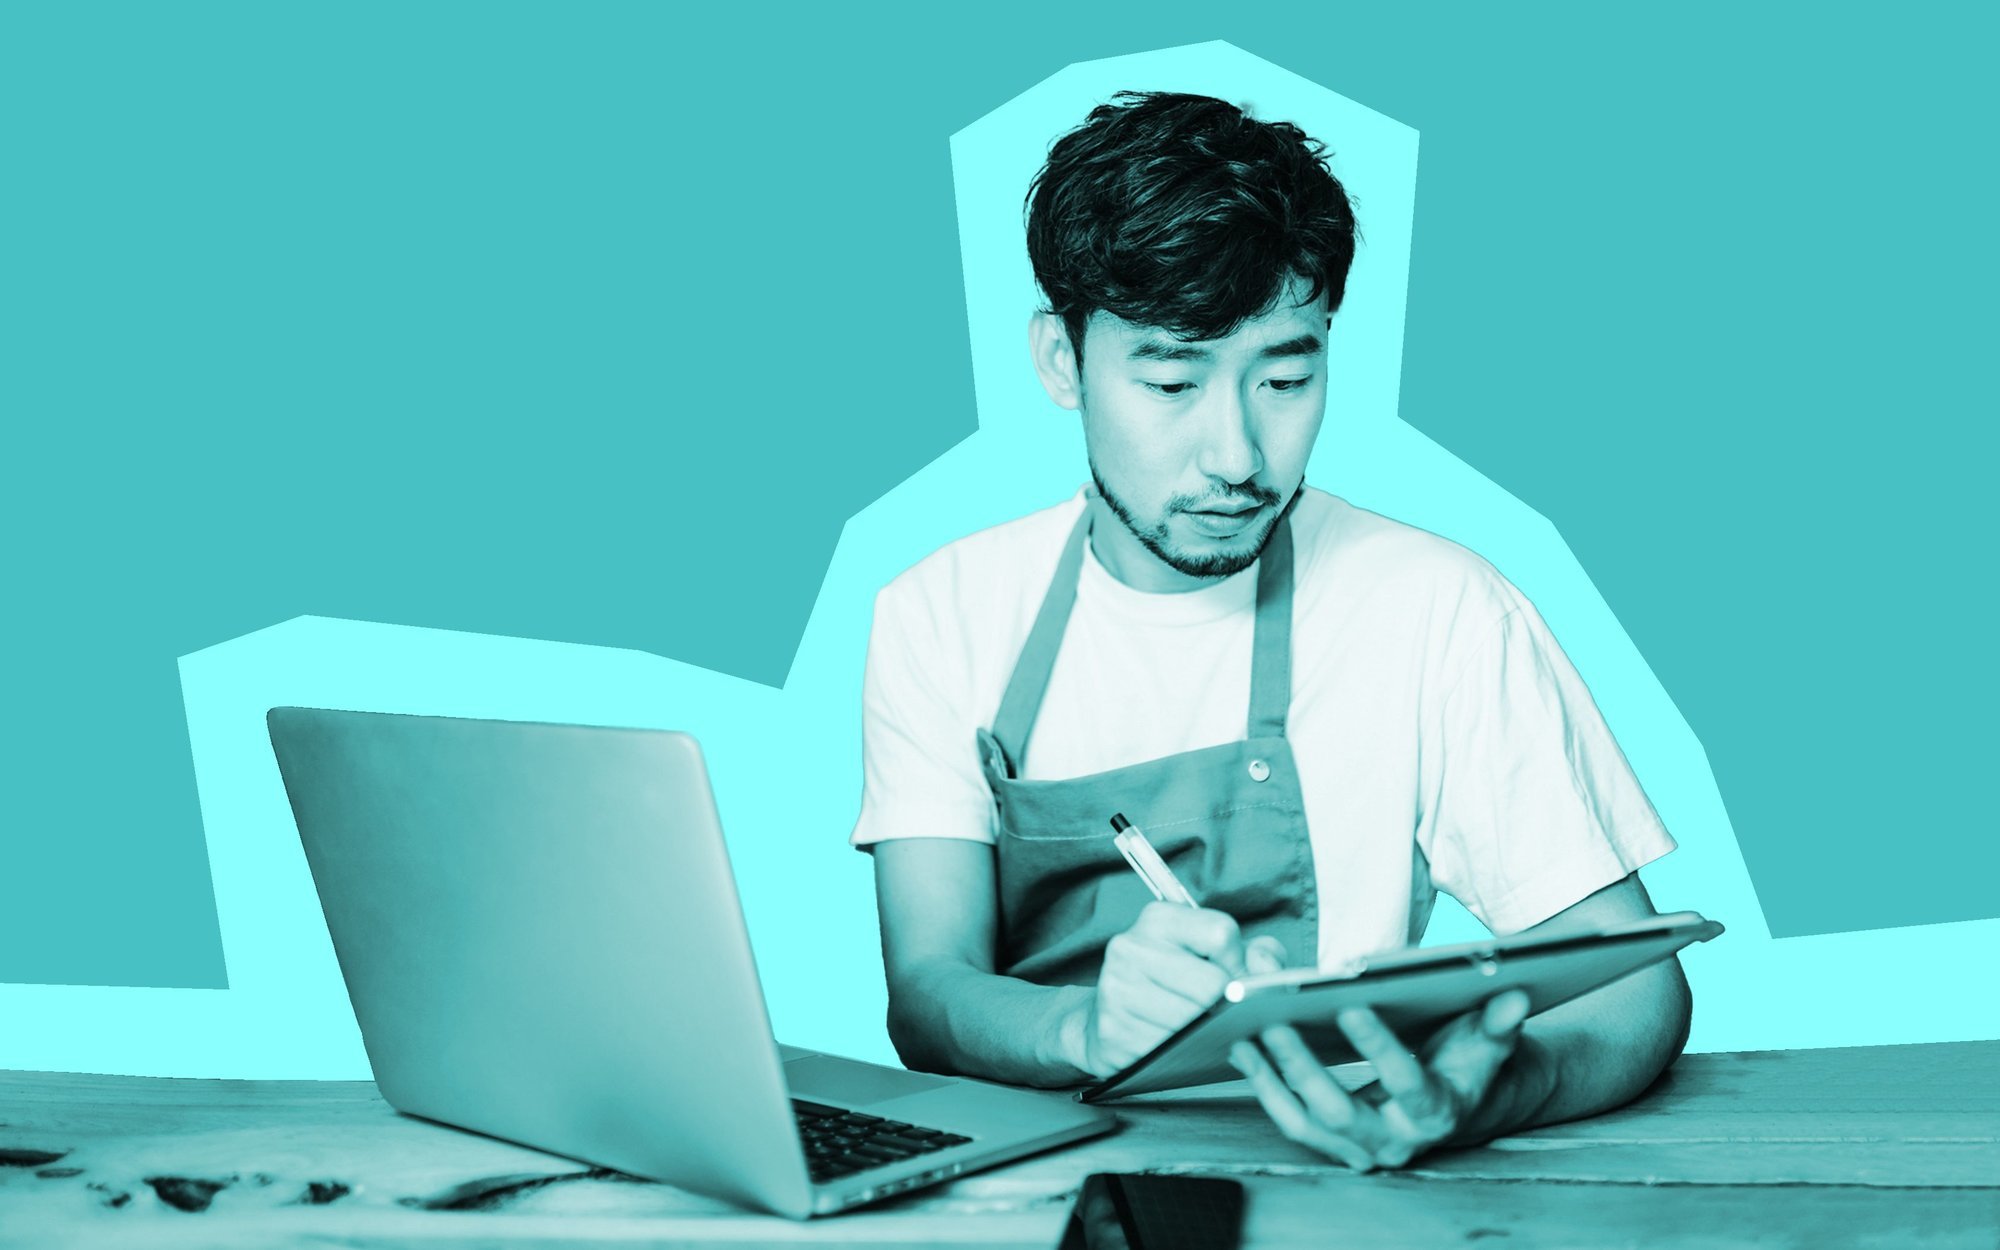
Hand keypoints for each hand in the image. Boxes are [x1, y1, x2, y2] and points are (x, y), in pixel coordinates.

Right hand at [1071, 904, 1286, 1077]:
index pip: (1221, 934)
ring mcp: (1116, 988)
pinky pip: (1170, 1050)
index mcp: (1158, 919)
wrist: (1105, 1018)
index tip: (1233, 978)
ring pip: (1192, 1021)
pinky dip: (1182, 1054)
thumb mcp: (1215, 956)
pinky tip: (1176, 1045)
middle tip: (1219, 1012)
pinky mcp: (1112, 1030)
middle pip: (1211, 984)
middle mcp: (1130, 947)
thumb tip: (1266, 971)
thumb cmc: (1172, 984)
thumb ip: (1257, 955)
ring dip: (1206, 1034)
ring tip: (1197, 1029)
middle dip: (1226, 1006)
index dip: (1239, 963)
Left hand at [1228, 989, 1531, 1170]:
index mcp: (1437, 1113)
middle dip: (1302, 1066)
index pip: (1406, 1083)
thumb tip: (1512, 996)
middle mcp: (1396, 1141)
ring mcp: (1361, 1147)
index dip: (1378, 1047)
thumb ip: (1498, 1021)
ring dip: (1270, 1077)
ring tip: (1242, 1031)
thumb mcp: (1488, 1041)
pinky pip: (1291, 1119)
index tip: (1349, 1004)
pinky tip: (1241, 1046)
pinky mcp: (1334, 1142)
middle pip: (1339, 1111)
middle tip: (1272, 1018)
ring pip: (1306, 1122)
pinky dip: (1263, 1084)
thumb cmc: (1469, 1060)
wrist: (1461, 1102)